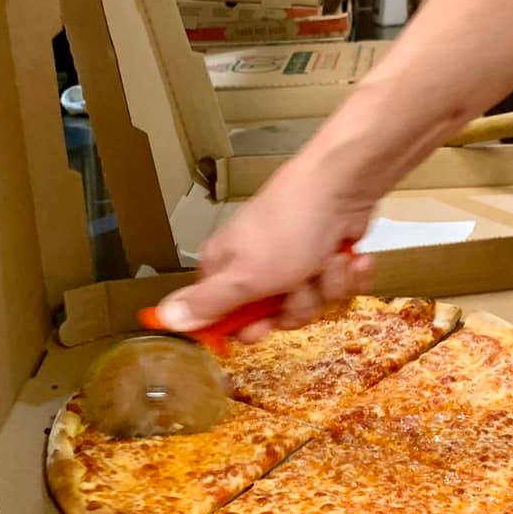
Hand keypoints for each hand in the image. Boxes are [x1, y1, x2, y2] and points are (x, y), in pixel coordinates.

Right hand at [156, 150, 376, 340]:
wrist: (343, 186)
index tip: (261, 326)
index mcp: (225, 267)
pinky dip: (347, 273)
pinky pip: (336, 287)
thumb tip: (164, 318)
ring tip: (326, 258)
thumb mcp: (244, 276)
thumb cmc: (289, 226)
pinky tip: (348, 255)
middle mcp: (256, 266)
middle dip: (296, 305)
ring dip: (325, 285)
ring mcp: (293, 263)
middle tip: (299, 283)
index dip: (246, 327)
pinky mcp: (325, 258)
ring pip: (310, 304)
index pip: (223, 317)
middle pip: (274, 318)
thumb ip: (207, 303)